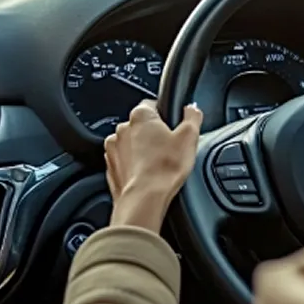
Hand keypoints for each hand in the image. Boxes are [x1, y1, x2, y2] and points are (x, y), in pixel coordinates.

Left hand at [104, 100, 202, 233]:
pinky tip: (147, 175)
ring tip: (158, 165)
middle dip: (154, 135)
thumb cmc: (164, 168)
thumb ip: (192, 116)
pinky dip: (134, 166)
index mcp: (141, 115)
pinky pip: (124, 162)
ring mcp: (113, 149)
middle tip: (169, 150)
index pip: (153, 105)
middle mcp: (122, 128)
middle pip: (142, 126)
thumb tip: (192, 109)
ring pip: (132, 144)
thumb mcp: (189, 137)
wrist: (144, 198)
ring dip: (142, 151)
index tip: (174, 129)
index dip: (166, 117)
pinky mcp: (110, 168)